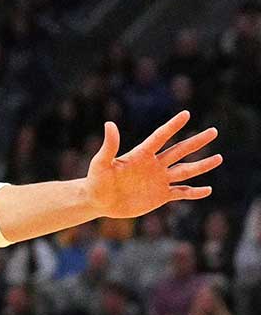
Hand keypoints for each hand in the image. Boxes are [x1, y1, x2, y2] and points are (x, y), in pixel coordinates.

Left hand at [85, 110, 220, 218]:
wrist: (97, 201)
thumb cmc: (96, 180)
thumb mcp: (101, 162)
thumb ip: (109, 145)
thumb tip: (109, 124)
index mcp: (141, 155)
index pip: (160, 137)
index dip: (172, 126)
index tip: (186, 114)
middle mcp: (153, 165)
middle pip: (179, 150)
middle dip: (197, 142)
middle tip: (214, 131)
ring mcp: (158, 180)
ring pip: (185, 170)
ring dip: (201, 165)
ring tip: (219, 158)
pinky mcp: (160, 196)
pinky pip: (181, 193)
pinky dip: (194, 192)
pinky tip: (208, 190)